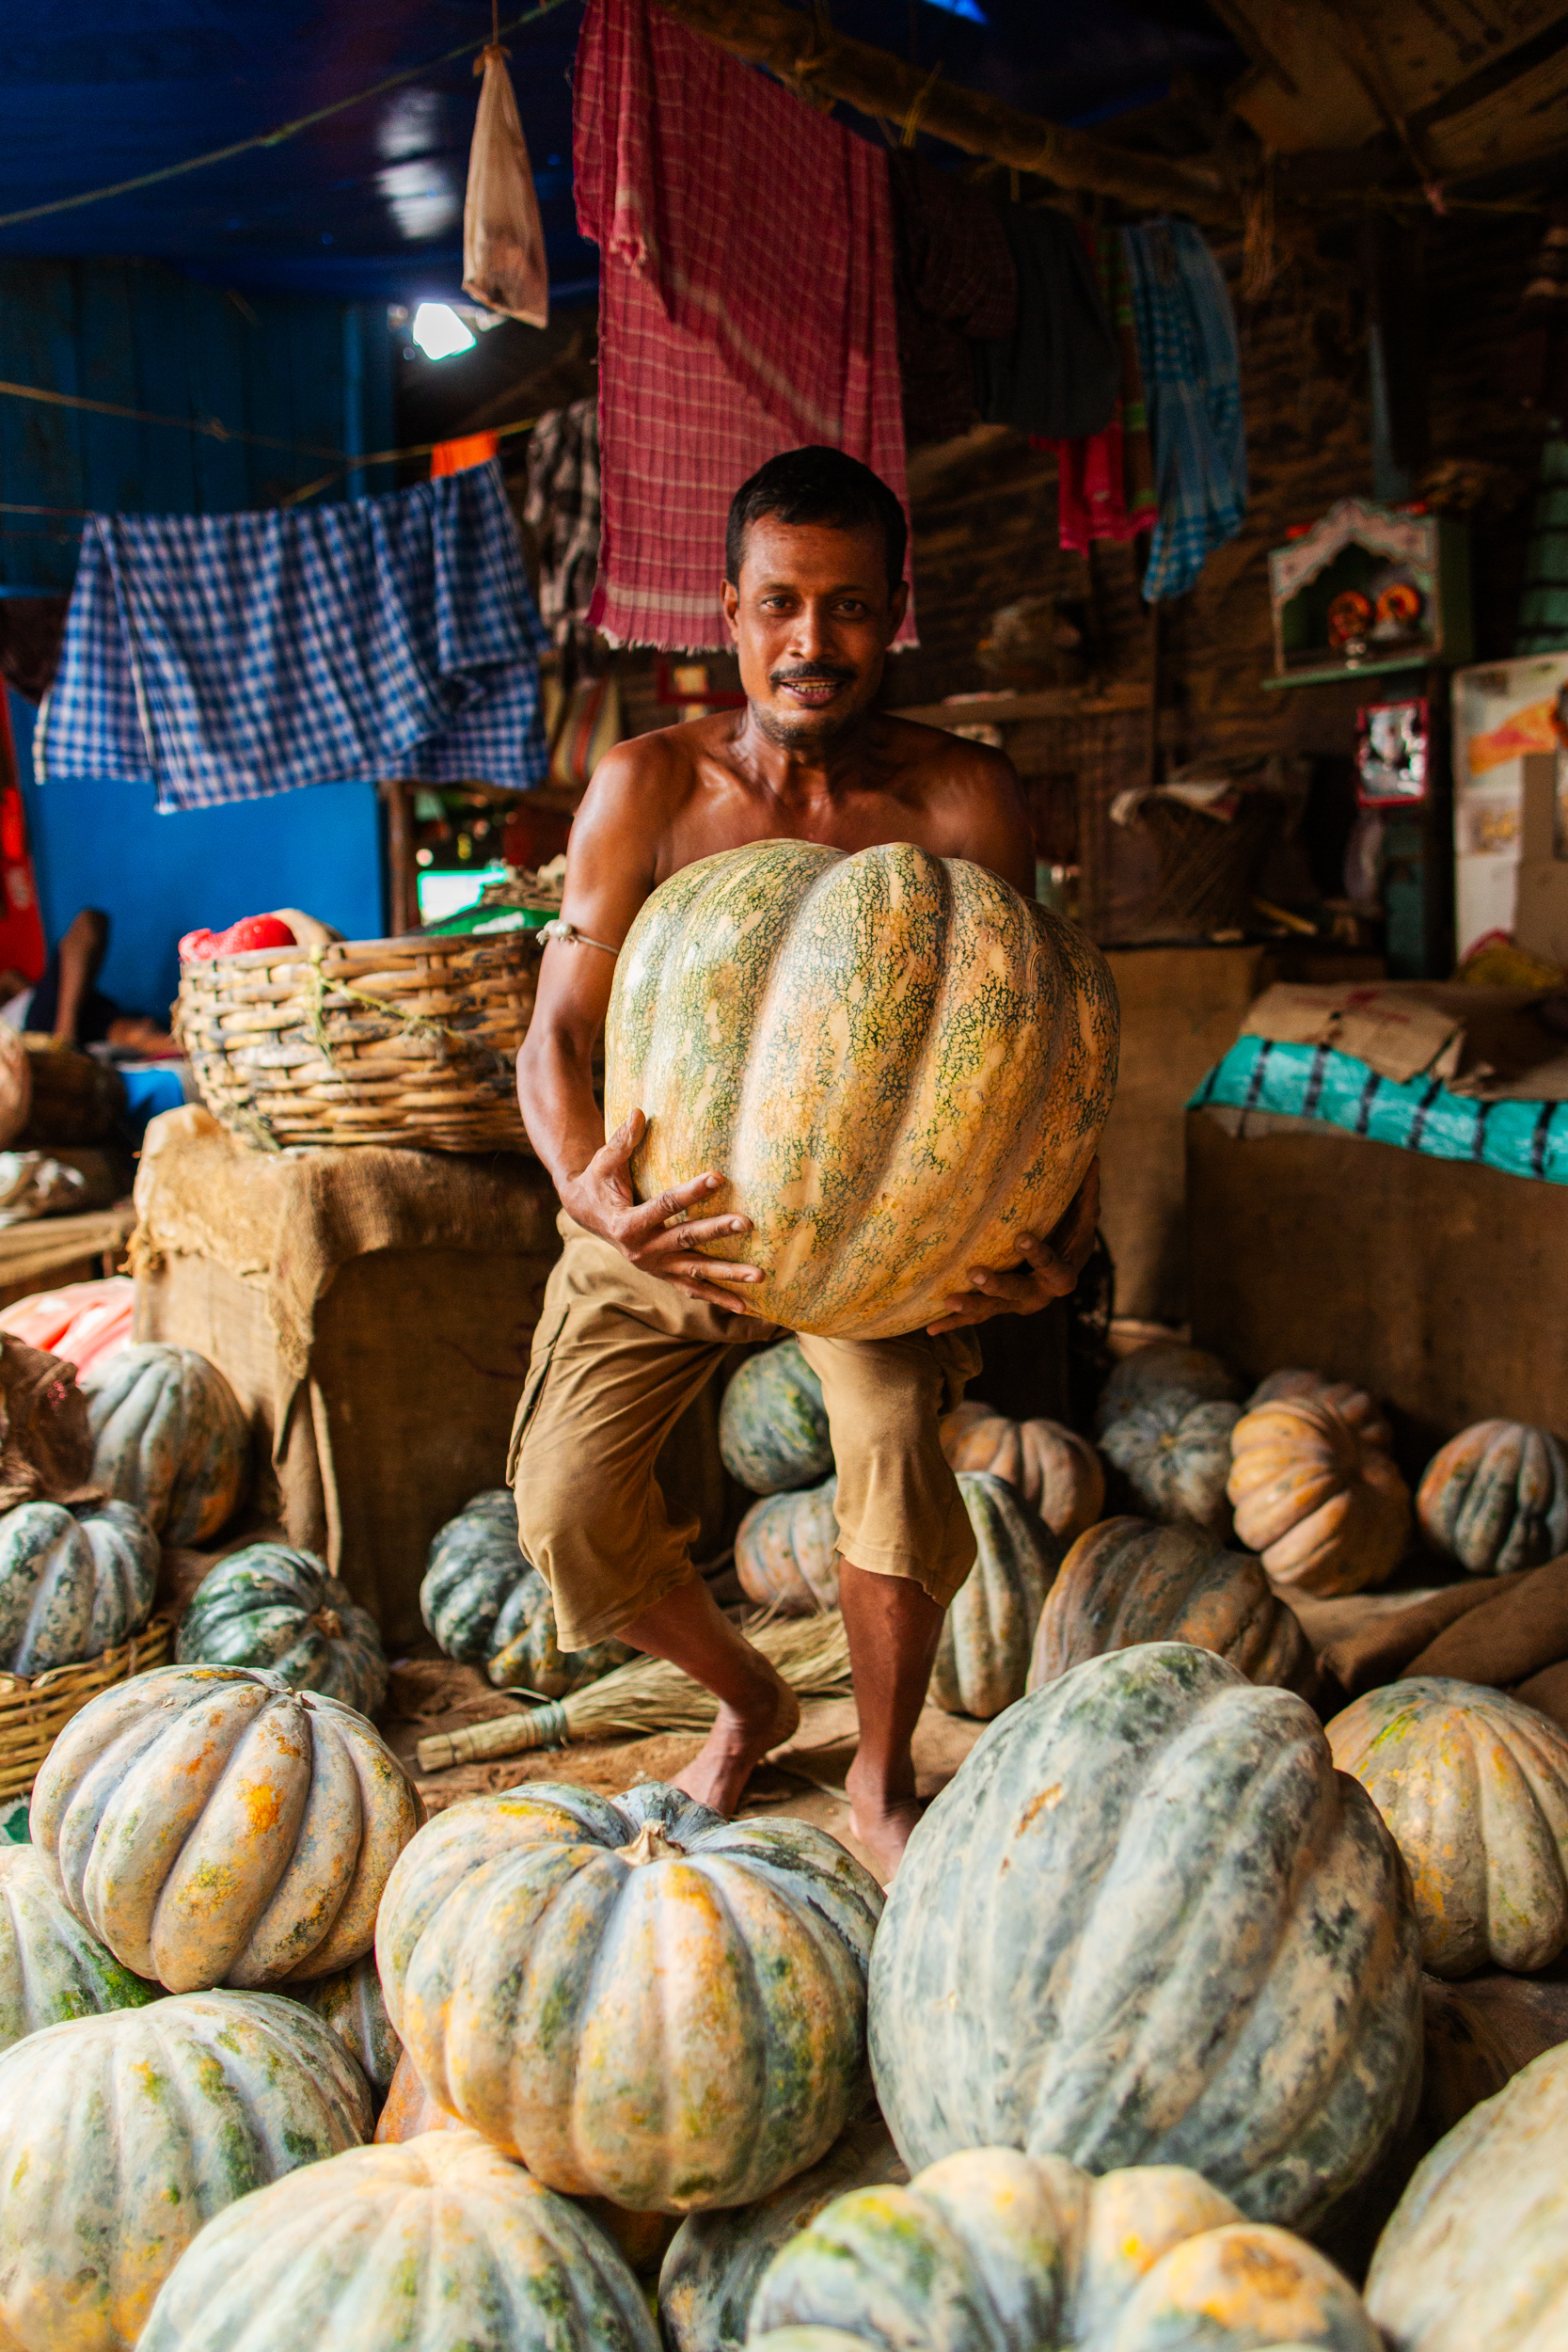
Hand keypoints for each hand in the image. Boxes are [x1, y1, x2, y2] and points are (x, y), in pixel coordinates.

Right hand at [561, 1109, 767, 1312]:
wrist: (586, 1214)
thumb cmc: (599, 1183)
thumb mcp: (604, 1163)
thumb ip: (621, 1141)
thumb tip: (638, 1112)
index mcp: (627, 1223)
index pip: (664, 1204)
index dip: (691, 1192)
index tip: (718, 1177)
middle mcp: (642, 1250)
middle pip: (686, 1239)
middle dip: (718, 1231)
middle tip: (747, 1222)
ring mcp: (655, 1267)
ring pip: (697, 1272)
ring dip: (729, 1274)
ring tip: (760, 1275)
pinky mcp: (664, 1275)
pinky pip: (695, 1290)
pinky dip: (720, 1298)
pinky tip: (747, 1306)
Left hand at [926, 1159, 1100, 1334]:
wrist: (1061, 1270)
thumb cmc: (1071, 1236)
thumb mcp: (1082, 1219)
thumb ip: (1087, 1194)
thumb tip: (1095, 1157)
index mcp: (1062, 1276)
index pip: (1052, 1266)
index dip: (1038, 1255)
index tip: (1021, 1237)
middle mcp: (1038, 1296)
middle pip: (1018, 1294)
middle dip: (997, 1286)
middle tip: (974, 1274)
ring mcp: (1015, 1305)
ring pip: (993, 1310)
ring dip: (970, 1307)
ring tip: (947, 1301)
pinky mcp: (996, 1308)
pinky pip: (975, 1318)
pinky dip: (954, 1324)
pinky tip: (931, 1331)